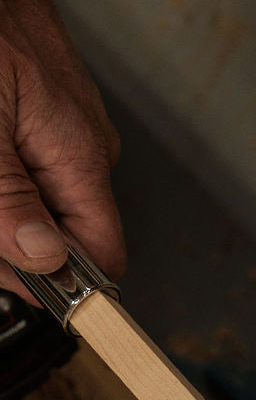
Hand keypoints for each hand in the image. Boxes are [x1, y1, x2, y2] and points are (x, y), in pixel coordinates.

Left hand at [0, 0, 123, 298]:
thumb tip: (43, 261)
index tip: (18, 282)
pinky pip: (26, 171)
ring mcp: (66, 132)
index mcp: (81, 155)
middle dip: (12, 242)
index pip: (101, 255)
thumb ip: (10, 196)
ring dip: (0, 212)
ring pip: (38, 206)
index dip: (62, 282)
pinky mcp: (44, 116)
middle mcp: (85, 149)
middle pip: (62, 236)